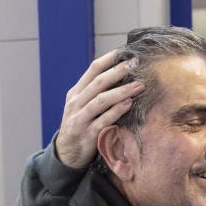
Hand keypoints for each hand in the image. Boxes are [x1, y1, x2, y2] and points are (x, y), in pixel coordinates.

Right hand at [55, 51, 143, 168]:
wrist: (66, 154)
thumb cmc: (80, 126)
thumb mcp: (83, 106)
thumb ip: (97, 92)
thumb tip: (122, 75)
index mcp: (76, 93)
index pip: (92, 70)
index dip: (109, 59)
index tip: (126, 52)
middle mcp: (76, 103)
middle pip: (98, 82)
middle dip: (118, 71)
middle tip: (136, 64)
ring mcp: (80, 118)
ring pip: (101, 100)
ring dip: (122, 91)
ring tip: (139, 85)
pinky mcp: (86, 134)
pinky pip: (103, 120)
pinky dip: (116, 111)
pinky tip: (129, 104)